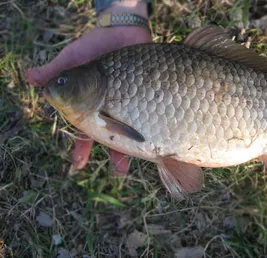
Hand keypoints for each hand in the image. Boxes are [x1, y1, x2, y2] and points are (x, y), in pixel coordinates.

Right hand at [27, 1, 151, 174]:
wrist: (122, 31)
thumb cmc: (94, 45)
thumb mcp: (73, 58)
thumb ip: (56, 71)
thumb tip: (32, 79)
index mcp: (90, 107)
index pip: (84, 132)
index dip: (81, 149)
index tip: (79, 164)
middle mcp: (111, 110)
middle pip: (113, 138)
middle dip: (115, 155)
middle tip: (120, 171)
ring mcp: (131, 105)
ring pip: (135, 130)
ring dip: (138, 145)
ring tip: (145, 155)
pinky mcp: (149, 97)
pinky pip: (153, 114)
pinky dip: (156, 125)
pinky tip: (160, 136)